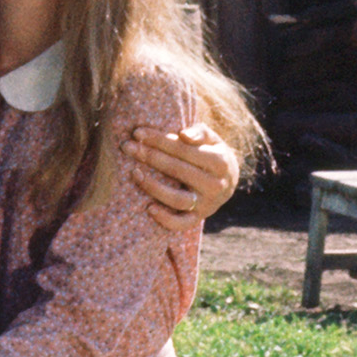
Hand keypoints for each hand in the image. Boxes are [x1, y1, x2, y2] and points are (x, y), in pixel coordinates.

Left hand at [121, 121, 238, 232]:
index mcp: (220, 162)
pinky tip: (148, 208)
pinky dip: (165, 219)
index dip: (159, 140)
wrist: (229, 181)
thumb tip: (183, 135)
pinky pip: (181, 223)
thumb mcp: (212, 139)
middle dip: (150, 157)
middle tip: (127, 147)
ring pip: (177, 199)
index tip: (137, 132)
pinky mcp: (199, 218)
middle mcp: (215, 185)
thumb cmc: (212, 153)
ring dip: (153, 187)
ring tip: (135, 173)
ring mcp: (207, 204)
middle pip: (177, 170)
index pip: (184, 149)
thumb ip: (200, 132)